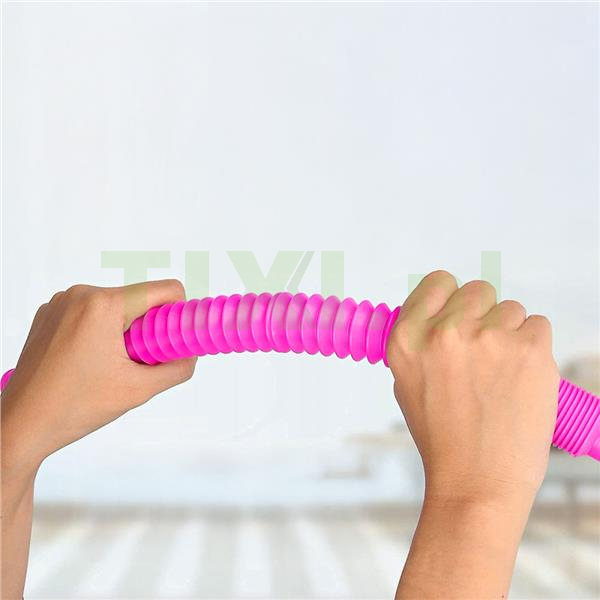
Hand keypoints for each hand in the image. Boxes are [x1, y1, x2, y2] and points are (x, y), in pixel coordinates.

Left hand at [1, 280, 196, 474]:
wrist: (22, 425)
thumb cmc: (75, 407)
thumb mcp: (138, 390)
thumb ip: (176, 368)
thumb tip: (191, 355)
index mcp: (103, 305)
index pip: (164, 290)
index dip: (178, 313)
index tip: (172, 340)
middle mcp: (81, 294)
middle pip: (139, 299)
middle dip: (148, 327)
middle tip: (139, 361)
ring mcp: (61, 302)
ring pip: (115, 306)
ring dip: (124, 330)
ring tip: (109, 365)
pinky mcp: (49, 314)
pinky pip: (91, 312)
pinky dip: (101, 331)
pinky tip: (90, 360)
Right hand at [387, 270, 558, 503]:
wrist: (477, 481)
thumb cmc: (442, 437)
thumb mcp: (407, 383)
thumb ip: (421, 343)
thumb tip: (443, 315)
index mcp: (407, 338)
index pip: (437, 282)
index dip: (451, 298)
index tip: (459, 313)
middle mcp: (444, 332)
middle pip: (478, 290)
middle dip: (483, 315)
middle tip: (484, 352)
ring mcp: (488, 339)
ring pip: (511, 309)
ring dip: (510, 334)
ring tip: (502, 374)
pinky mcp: (529, 351)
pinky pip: (538, 325)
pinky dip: (534, 347)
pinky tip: (521, 377)